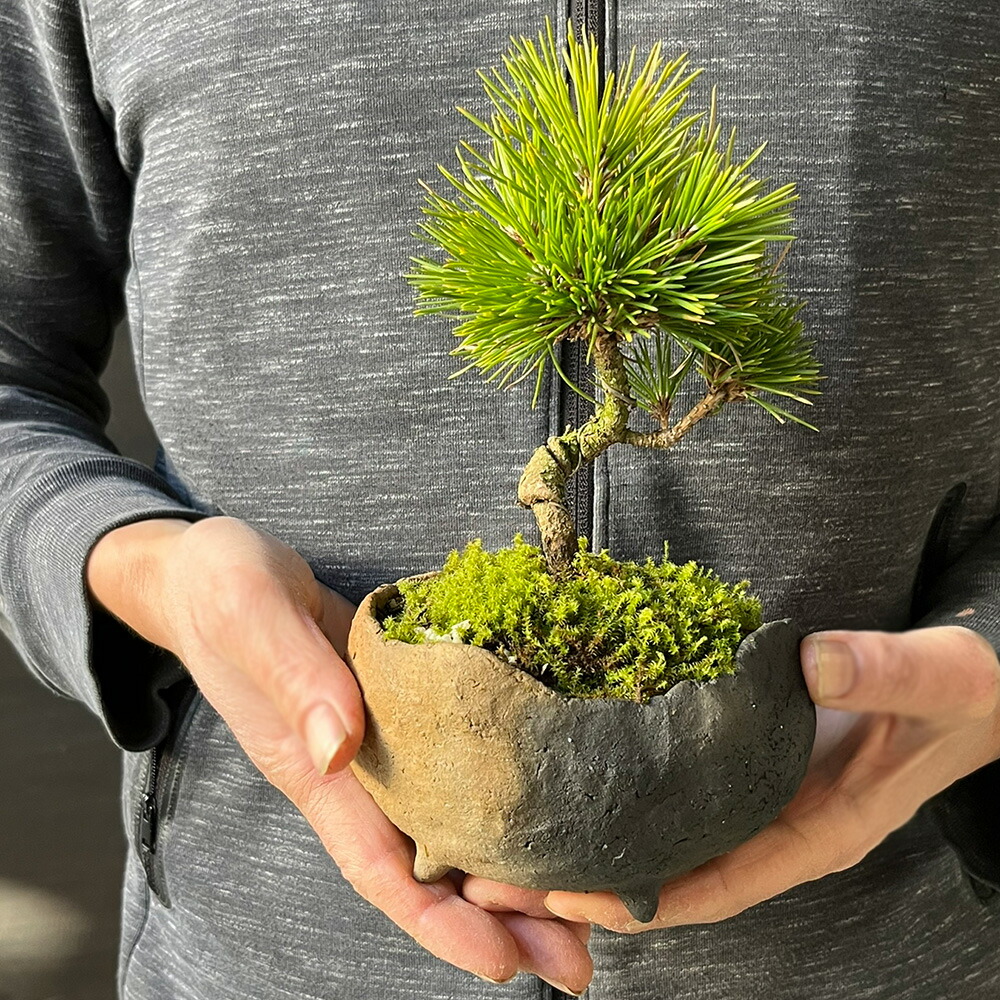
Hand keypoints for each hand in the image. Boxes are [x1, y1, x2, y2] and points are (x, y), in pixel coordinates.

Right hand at [87, 515, 591, 989]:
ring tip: (586, 900)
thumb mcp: (251, 616)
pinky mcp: (402, 702)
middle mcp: (354, 770)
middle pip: (431, 864)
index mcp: (314, 770)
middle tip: (578, 956)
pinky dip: (501, 792)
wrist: (209, 567)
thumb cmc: (219, 589)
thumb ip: (294, 677)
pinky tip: (549, 799)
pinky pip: (457, 762)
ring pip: (453, 821)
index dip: (438, 920)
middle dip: (499, 917)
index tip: (503, 961)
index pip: (380, 868)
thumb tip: (339, 746)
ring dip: (513, 866)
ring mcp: (381, 739)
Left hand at [466, 625, 999, 934]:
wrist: (971, 691)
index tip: (559, 892)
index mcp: (816, 828)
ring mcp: (759, 797)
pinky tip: (575, 779)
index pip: (715, 880)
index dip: (638, 893)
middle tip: (493, 872)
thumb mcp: (936, 679)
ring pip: (664, 836)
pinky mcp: (747, 763)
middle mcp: (776, 824)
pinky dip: (624, 798)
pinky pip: (676, 793)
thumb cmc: (959, 696)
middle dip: (586, 878)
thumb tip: (815, 662)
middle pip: (669, 869)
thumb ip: (886, 671)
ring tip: (510, 835)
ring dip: (593, 841)